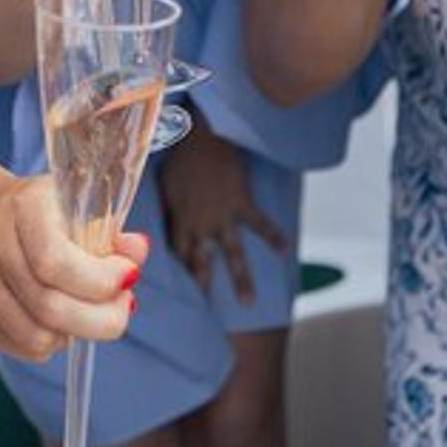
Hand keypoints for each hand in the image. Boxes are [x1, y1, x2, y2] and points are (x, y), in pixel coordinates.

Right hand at [0, 174, 147, 360]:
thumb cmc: (49, 212)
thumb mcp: (83, 208)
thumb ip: (113, 234)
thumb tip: (136, 251)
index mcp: (25, 207)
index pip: (55, 261)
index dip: (101, 280)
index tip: (130, 275)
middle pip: (49, 307)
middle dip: (102, 317)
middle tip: (124, 304)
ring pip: (37, 337)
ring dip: (78, 332)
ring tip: (92, 309)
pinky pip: (23, 348)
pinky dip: (54, 341)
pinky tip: (64, 319)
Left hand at [158, 119, 287, 304]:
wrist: (204, 135)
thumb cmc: (181, 154)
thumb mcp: (165, 182)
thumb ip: (168, 206)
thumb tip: (162, 220)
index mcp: (179, 219)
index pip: (178, 251)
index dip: (180, 267)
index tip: (181, 285)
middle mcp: (200, 224)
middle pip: (202, 261)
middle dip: (204, 284)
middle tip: (208, 310)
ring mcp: (222, 217)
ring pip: (233, 254)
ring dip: (241, 280)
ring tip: (248, 303)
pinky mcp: (241, 203)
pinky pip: (260, 224)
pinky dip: (273, 236)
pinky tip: (283, 251)